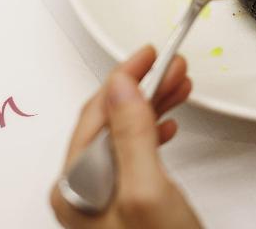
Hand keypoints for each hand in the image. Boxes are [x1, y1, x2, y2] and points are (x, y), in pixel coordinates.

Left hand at [50, 46, 201, 228]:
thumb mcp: (148, 191)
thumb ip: (132, 136)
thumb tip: (121, 89)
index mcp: (78, 183)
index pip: (98, 112)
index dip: (125, 76)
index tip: (149, 53)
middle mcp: (86, 188)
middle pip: (112, 118)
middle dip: (143, 86)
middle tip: (170, 63)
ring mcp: (107, 195)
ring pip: (126, 131)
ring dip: (152, 103)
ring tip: (177, 83)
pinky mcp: (128, 201)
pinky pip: (136, 150)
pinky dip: (154, 128)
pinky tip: (167, 124)